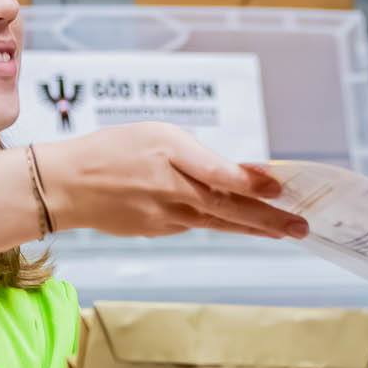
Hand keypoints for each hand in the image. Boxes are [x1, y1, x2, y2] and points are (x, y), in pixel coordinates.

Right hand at [31, 124, 307, 240]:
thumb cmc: (112, 151)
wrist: (66, 186)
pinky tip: (245, 223)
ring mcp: (166, 216)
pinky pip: (195, 224)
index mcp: (172, 159)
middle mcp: (172, 192)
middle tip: (301, 227)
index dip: (251, 183)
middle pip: (227, 207)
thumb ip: (200, 156)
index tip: (280, 188)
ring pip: (217, 221)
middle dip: (269, 218)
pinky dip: (223, 223)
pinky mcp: (158, 230)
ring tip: (285, 230)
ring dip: (254, 227)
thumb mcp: (158, 137)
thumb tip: (241, 174)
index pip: (220, 175)